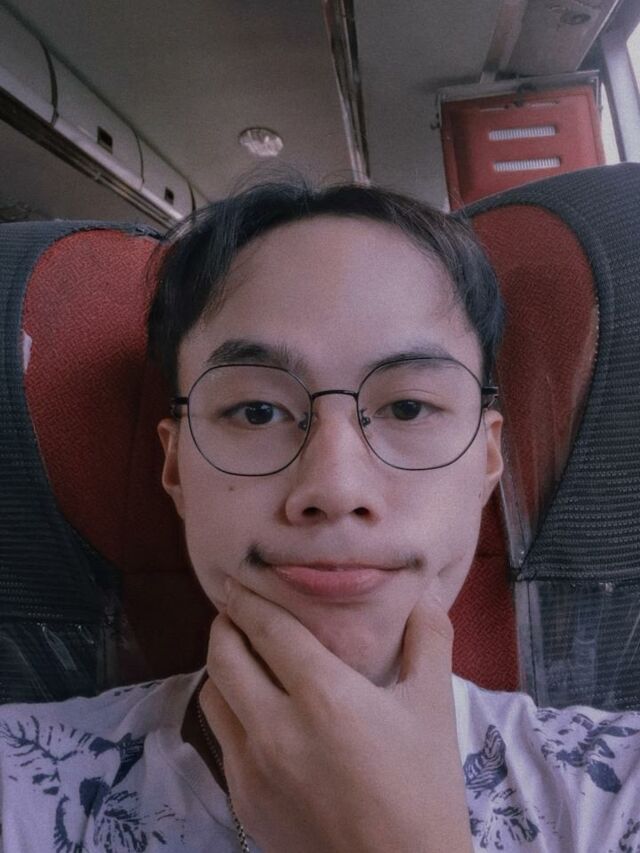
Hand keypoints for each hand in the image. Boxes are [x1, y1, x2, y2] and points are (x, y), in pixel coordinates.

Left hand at [200, 578, 471, 852]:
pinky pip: (222, 740)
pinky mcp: (244, 802)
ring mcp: (252, 768)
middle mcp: (275, 727)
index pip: (268, 629)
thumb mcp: (434, 708)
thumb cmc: (423, 789)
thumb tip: (426, 596)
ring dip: (221, 670)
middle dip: (224, 625)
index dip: (248, 599)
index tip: (237, 581)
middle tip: (235, 613)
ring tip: (243, 660)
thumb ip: (428, 641)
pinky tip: (254, 714)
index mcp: (323, 696)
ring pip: (212, 697)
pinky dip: (230, 714)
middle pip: (223, 656)